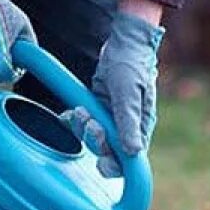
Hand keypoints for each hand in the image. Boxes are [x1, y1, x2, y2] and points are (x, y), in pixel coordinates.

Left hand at [66, 1, 164, 176]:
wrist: (125, 43)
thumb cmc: (133, 66)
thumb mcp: (129, 95)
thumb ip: (128, 123)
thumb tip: (133, 153)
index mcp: (140, 129)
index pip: (129, 161)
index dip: (115, 167)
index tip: (102, 161)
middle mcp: (126, 128)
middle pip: (107, 152)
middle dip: (94, 142)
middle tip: (90, 123)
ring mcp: (111, 120)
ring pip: (92, 138)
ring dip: (82, 128)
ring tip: (80, 110)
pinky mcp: (99, 110)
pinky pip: (83, 124)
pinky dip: (74, 121)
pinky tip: (69, 113)